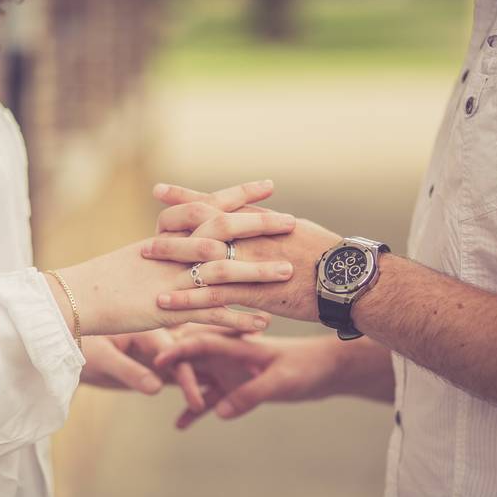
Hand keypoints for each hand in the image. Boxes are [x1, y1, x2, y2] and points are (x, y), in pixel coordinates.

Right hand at [46, 184, 296, 334]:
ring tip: (289, 272)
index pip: (209, 205)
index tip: (270, 186)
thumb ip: (170, 242)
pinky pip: (209, 315)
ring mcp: (173, 279)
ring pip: (222, 271)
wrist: (76, 298)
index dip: (240, 195)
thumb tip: (191, 234)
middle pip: (222, 230)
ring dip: (258, 272)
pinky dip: (238, 319)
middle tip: (292, 221)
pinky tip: (263, 324)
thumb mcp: (142, 253)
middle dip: (259, 225)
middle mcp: (173, 251)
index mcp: (167, 234)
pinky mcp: (169, 309)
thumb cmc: (108, 277)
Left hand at [80, 330, 205, 409]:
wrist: (64, 348)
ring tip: (209, 407)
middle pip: (187, 358)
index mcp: (148, 328)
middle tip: (207, 407)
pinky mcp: (154, 367)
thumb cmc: (80, 345)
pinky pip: (174, 381)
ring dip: (197, 385)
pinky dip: (184, 393)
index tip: (196, 401)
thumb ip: (129, 371)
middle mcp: (158, 338)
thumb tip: (156, 388)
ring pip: (185, 369)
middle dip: (198, 381)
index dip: (186, 375)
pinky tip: (191, 416)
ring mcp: (158, 353)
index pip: (175, 351)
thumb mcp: (102, 358)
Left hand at [143, 184, 341, 321]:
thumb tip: (263, 220)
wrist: (350, 281)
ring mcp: (251, 264)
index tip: (161, 191)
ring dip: (172, 260)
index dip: (187, 197)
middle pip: (203, 226)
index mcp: (263, 221)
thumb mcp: (301, 232)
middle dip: (172, 227)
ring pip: (202, 259)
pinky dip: (187, 299)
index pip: (218, 203)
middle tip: (147, 231)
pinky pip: (212, 296)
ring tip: (146, 261)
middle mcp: (253, 237)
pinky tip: (164, 304)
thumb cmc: (333, 258)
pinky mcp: (253, 293)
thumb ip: (275, 227)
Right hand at [154, 332, 344, 428]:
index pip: (199, 341)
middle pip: (190, 357)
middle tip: (143, 379)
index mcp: (236, 344)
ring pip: (196, 379)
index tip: (156, 360)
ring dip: (178, 390)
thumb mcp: (281, 381)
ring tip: (153, 399)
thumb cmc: (308, 367)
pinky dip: (195, 411)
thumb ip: (251, 394)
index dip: (177, 350)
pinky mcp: (237, 388)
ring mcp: (230, 371)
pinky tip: (180, 426)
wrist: (328, 370)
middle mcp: (228, 355)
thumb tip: (219, 411)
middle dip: (167, 367)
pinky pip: (210, 400)